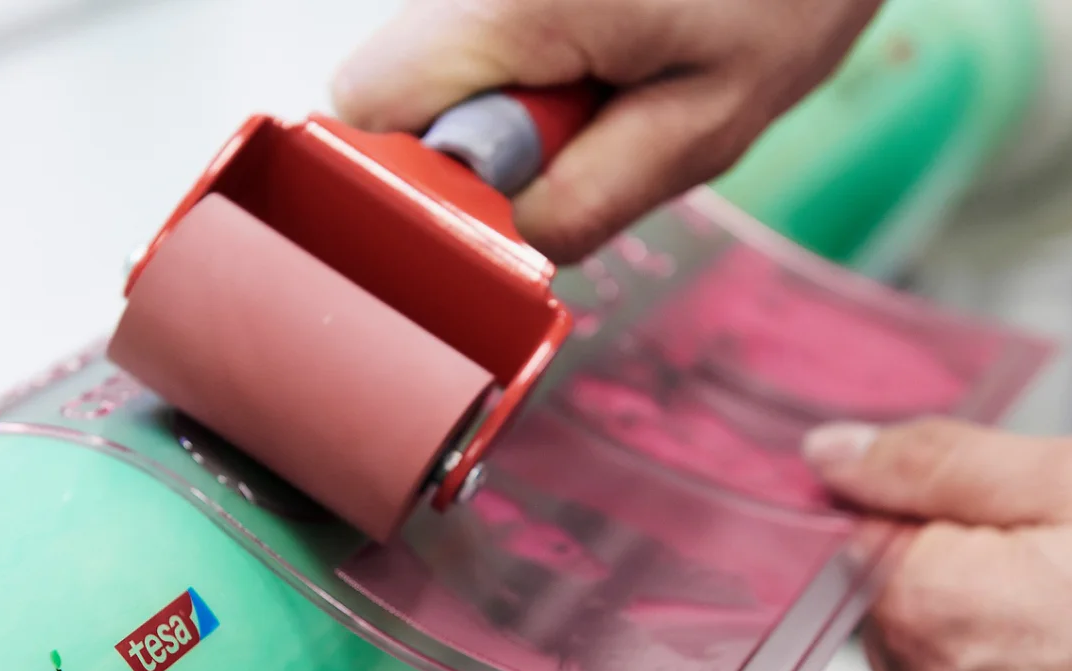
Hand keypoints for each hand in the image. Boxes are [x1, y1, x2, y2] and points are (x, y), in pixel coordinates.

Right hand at [332, 0, 883, 261]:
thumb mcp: (704, 129)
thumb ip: (582, 202)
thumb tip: (493, 245)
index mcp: (516, 2)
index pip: (368, 108)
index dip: (423, 170)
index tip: (510, 179)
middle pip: (389, 82)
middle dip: (469, 133)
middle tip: (581, 120)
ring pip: (433, 55)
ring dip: (503, 90)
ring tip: (611, 67)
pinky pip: (472, 26)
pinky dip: (525, 49)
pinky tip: (604, 34)